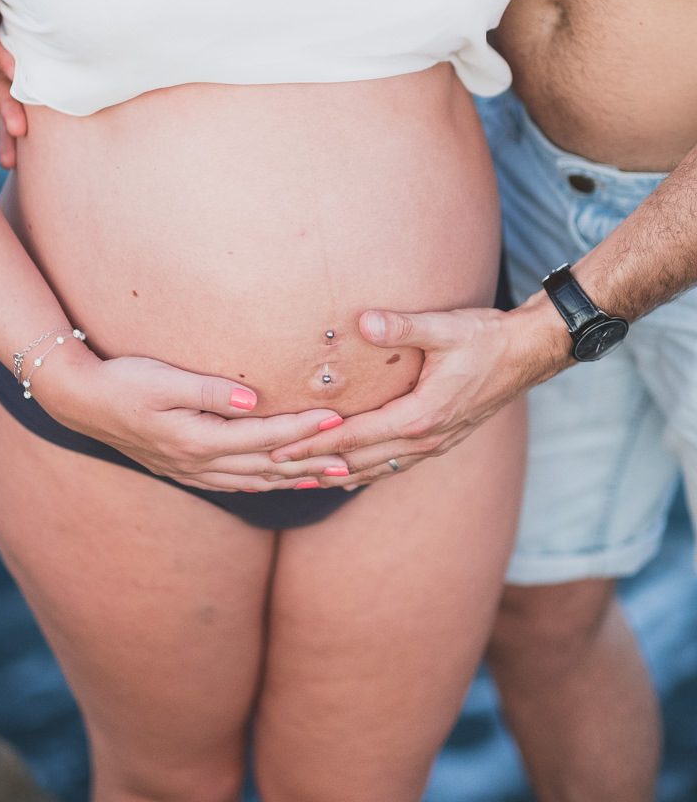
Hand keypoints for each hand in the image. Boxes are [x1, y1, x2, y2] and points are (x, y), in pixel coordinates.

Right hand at [35, 345, 349, 490]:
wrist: (79, 402)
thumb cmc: (122, 380)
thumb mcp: (162, 379)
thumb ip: (207, 390)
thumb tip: (250, 400)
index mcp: (197, 440)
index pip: (263, 436)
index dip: (303, 428)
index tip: (338, 419)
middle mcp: (198, 463)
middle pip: (267, 466)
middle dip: (311, 462)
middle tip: (353, 461)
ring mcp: (190, 471)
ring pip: (254, 481)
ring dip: (294, 478)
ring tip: (330, 477)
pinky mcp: (183, 469)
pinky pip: (234, 484)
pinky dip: (264, 484)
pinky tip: (278, 482)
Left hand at [270, 297, 569, 486]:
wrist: (529, 354)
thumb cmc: (486, 338)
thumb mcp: (445, 327)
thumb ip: (402, 327)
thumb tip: (363, 320)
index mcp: (421, 416)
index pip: (353, 437)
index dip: (313, 444)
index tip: (278, 451)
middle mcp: (425, 439)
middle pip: (358, 463)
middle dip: (314, 468)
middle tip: (272, 473)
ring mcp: (435, 443)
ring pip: (375, 470)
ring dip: (336, 475)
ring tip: (300, 482)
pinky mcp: (440, 439)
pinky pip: (393, 465)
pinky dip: (364, 471)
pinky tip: (348, 473)